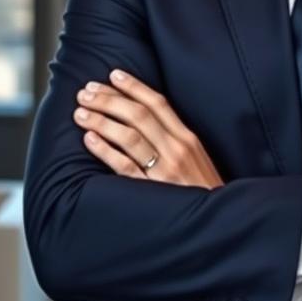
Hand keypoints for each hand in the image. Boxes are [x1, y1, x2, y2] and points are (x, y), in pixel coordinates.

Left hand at [74, 71, 283, 300]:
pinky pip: (124, 167)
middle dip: (110, 99)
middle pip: (138, 115)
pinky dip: (105, 150)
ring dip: (102, 120)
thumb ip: (174, 138)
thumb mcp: (197, 157)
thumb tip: (142, 118)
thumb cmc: (204, 192)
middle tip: (87, 91)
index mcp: (189, 138)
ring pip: (129, 136)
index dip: (134, 86)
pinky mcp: (152, 192)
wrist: (220, 225)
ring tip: (81, 112)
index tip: (113, 74)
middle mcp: (177, 149)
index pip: (158, 103)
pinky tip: (89, 140)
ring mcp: (165, 170)